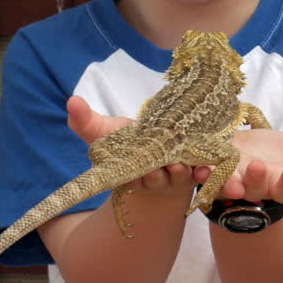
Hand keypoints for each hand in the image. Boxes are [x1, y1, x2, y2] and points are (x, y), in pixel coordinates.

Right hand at [65, 95, 198, 194]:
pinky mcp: (196, 170)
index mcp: (129, 174)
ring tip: (189, 165)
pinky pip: (203, 175)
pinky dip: (208, 173)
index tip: (139, 172)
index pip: (129, 180)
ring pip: (181, 179)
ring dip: (187, 174)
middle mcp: (153, 180)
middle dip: (162, 176)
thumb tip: (71, 101)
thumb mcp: (106, 131)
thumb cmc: (129, 141)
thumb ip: (86, 121)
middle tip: (168, 166)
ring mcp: (176, 177)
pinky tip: (210, 167)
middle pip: (157, 181)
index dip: (135, 178)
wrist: (160, 147)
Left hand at [192, 129, 282, 204]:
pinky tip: (198, 166)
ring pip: (226, 187)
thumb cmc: (276, 156)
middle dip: (255, 180)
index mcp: (278, 187)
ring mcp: (230, 184)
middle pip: (255, 190)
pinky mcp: (210, 176)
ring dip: (222, 182)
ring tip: (219, 172)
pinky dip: (199, 173)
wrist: (246, 153)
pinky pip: (204, 178)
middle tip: (257, 166)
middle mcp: (254, 191)